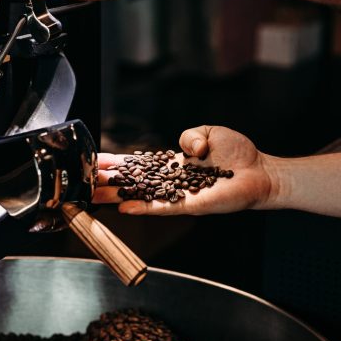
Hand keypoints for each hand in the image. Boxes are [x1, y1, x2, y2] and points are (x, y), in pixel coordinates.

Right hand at [94, 125, 273, 214]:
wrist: (259, 172)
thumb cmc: (237, 154)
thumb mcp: (208, 132)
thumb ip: (188, 136)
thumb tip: (183, 150)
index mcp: (172, 164)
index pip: (138, 164)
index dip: (116, 163)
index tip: (93, 162)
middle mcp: (171, 181)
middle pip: (132, 182)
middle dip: (107, 182)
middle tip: (82, 182)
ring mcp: (178, 195)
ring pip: (140, 196)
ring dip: (117, 197)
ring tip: (92, 196)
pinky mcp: (190, 205)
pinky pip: (162, 207)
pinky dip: (143, 207)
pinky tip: (125, 208)